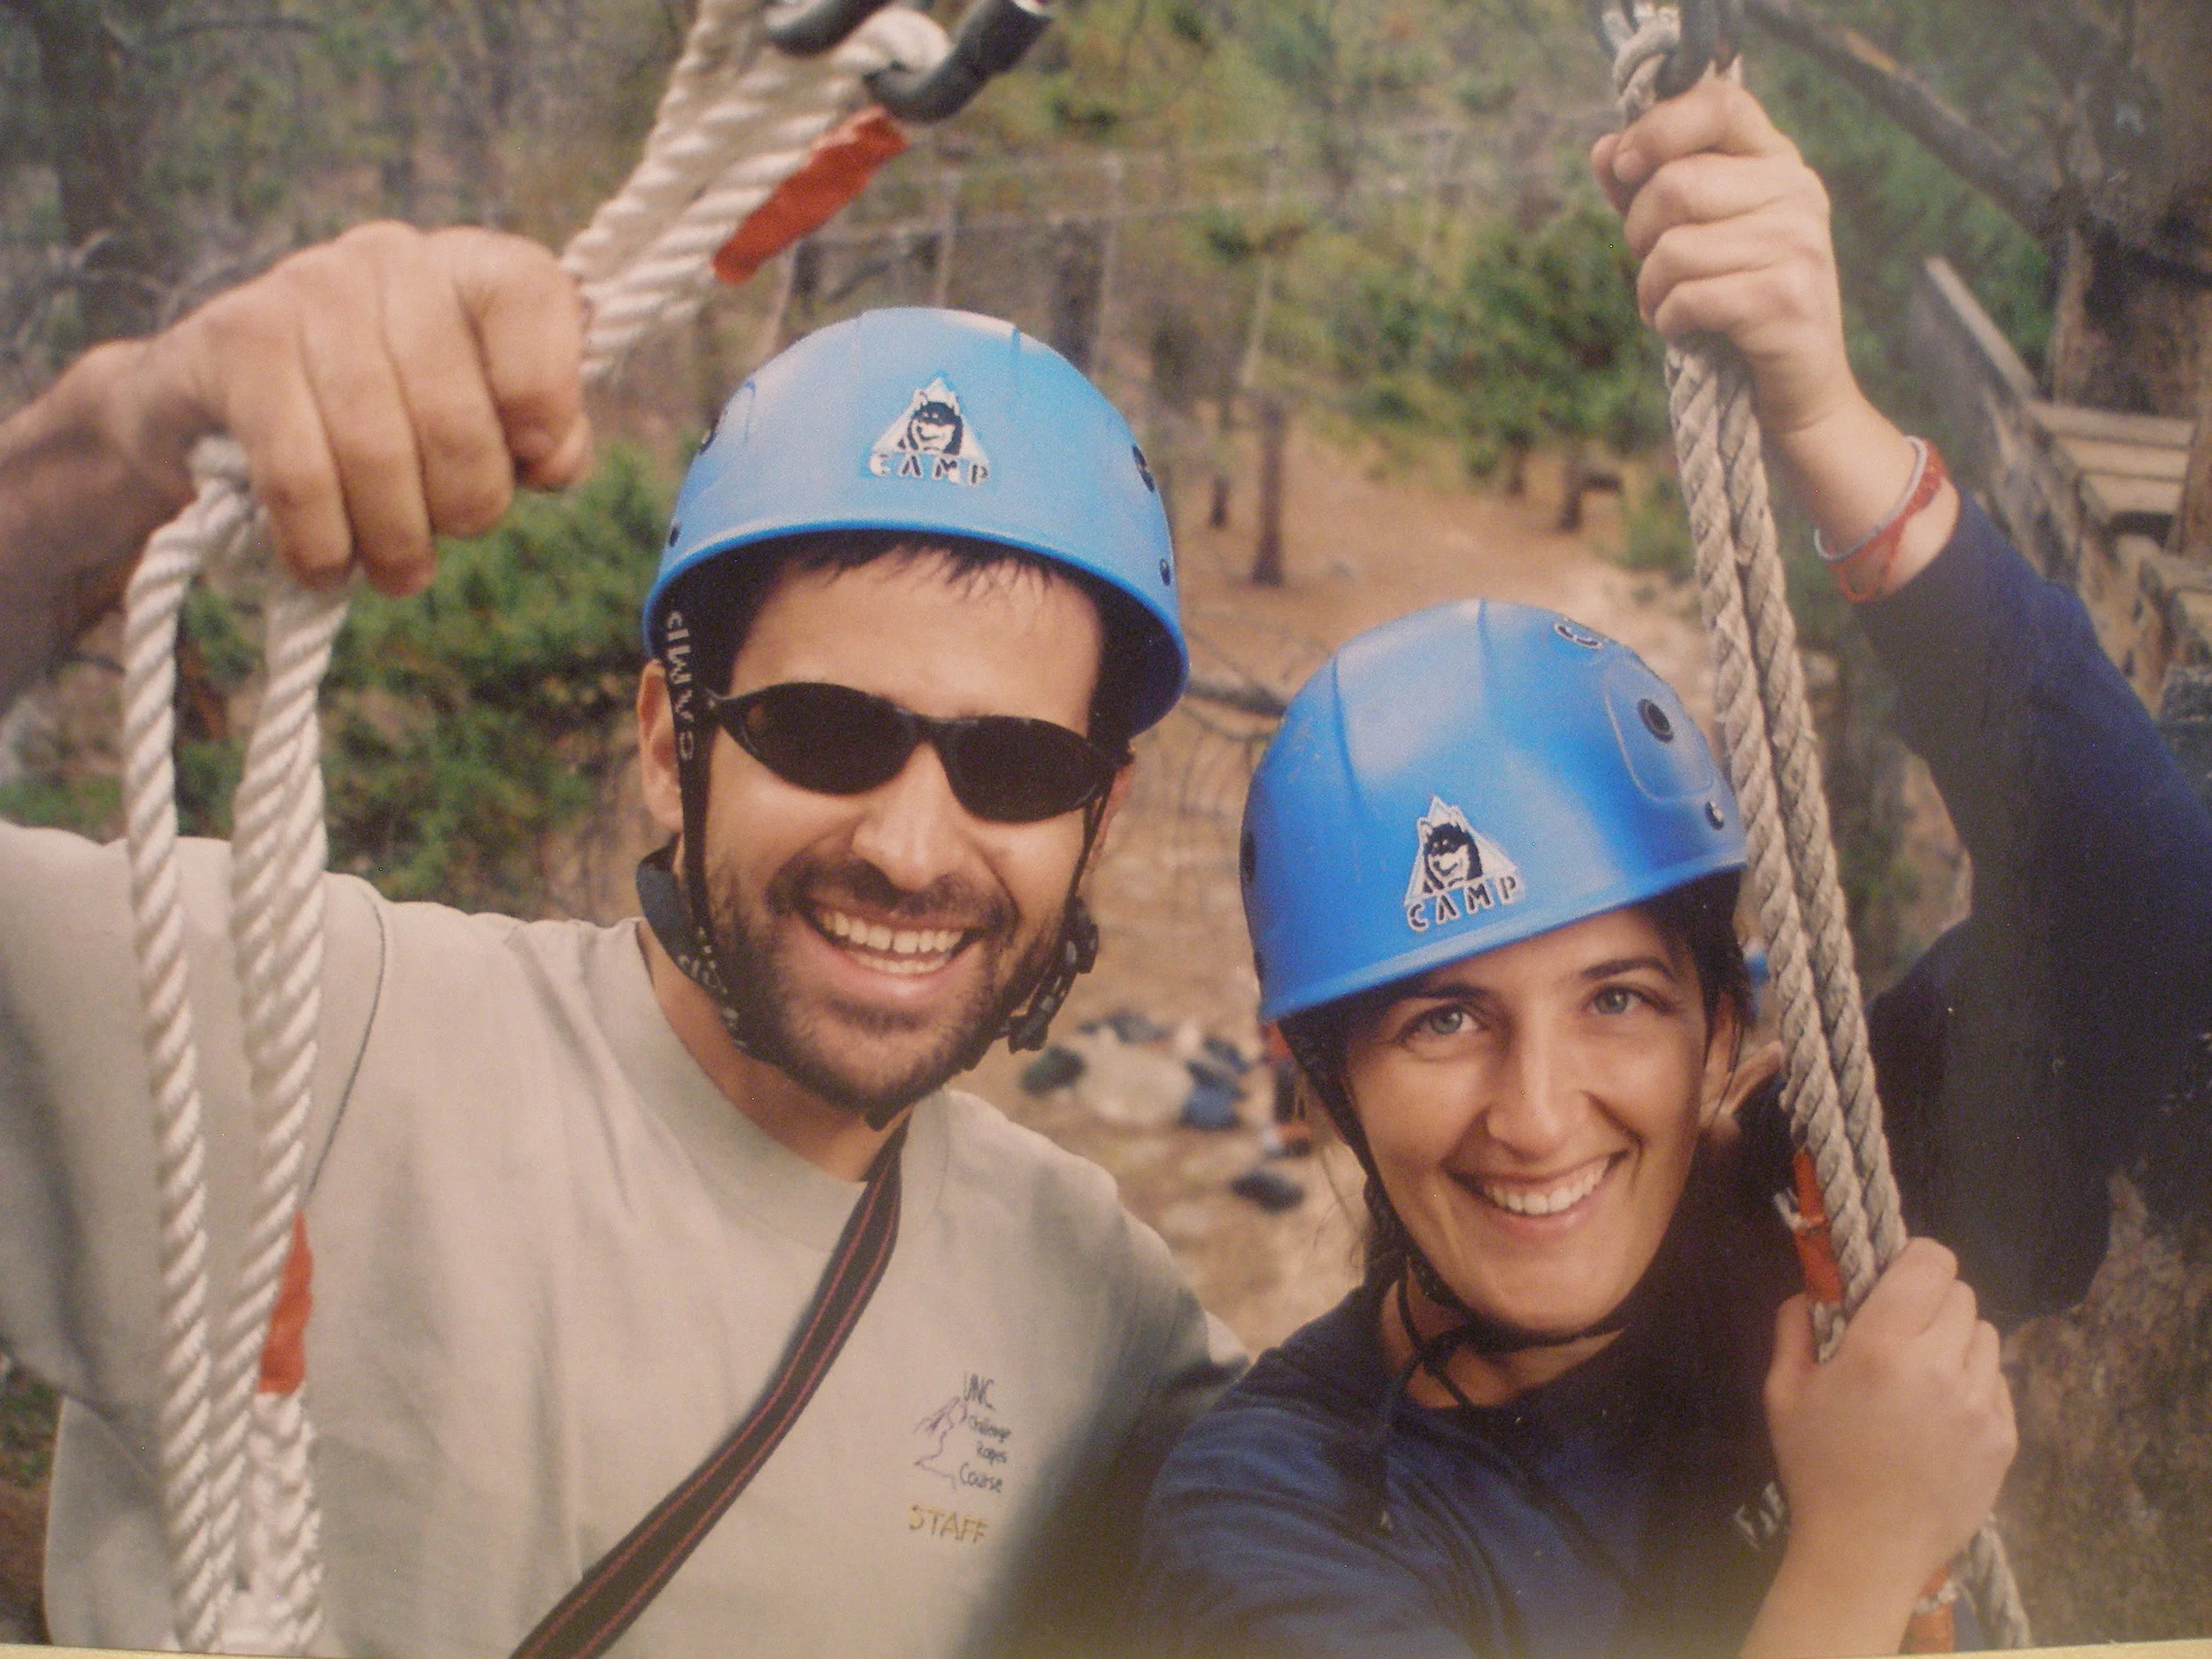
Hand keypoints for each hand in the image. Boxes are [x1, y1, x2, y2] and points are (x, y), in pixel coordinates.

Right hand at [108, 221, 589, 595]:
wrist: (220, 407)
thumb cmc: (391, 423)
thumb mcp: (484, 424)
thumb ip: (545, 438)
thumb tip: (550, 458)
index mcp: (470, 266)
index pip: (531, 293)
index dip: (546, 394)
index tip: (533, 460)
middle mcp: (392, 258)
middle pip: (455, 414)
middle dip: (464, 506)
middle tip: (446, 536)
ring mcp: (307, 288)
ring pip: (375, 452)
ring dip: (395, 540)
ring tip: (396, 569)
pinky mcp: (236, 342)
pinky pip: (298, 473)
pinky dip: (322, 542)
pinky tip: (327, 564)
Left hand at [1591, 78, 1852, 446]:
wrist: (1796, 394)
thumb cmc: (1733, 307)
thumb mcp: (1690, 237)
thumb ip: (1647, 190)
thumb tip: (1604, 148)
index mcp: (1777, 161)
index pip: (1720, 103)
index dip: (1659, 127)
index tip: (1625, 166)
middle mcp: (1797, 191)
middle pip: (1676, 185)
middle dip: (1639, 236)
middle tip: (1655, 270)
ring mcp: (1799, 243)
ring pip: (1675, 248)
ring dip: (1651, 290)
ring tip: (1671, 308)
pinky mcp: (1787, 298)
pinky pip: (1689, 297)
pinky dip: (1669, 321)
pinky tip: (1688, 331)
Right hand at [1764, 1240, 2015, 1606]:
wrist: (1866, 1551)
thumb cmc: (1817, 1468)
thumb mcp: (1783, 1392)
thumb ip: (1795, 1328)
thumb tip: (1813, 1289)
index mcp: (1882, 1346)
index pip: (1931, 1262)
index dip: (1916, 1259)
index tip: (1896, 1280)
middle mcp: (1940, 1365)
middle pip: (1961, 1295)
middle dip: (1931, 1304)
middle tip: (1904, 1335)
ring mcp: (1980, 1404)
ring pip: (1986, 1335)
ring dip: (1957, 1341)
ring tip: (1928, 1376)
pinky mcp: (2004, 1437)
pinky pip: (1998, 1381)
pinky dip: (1975, 1383)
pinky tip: (1944, 1414)